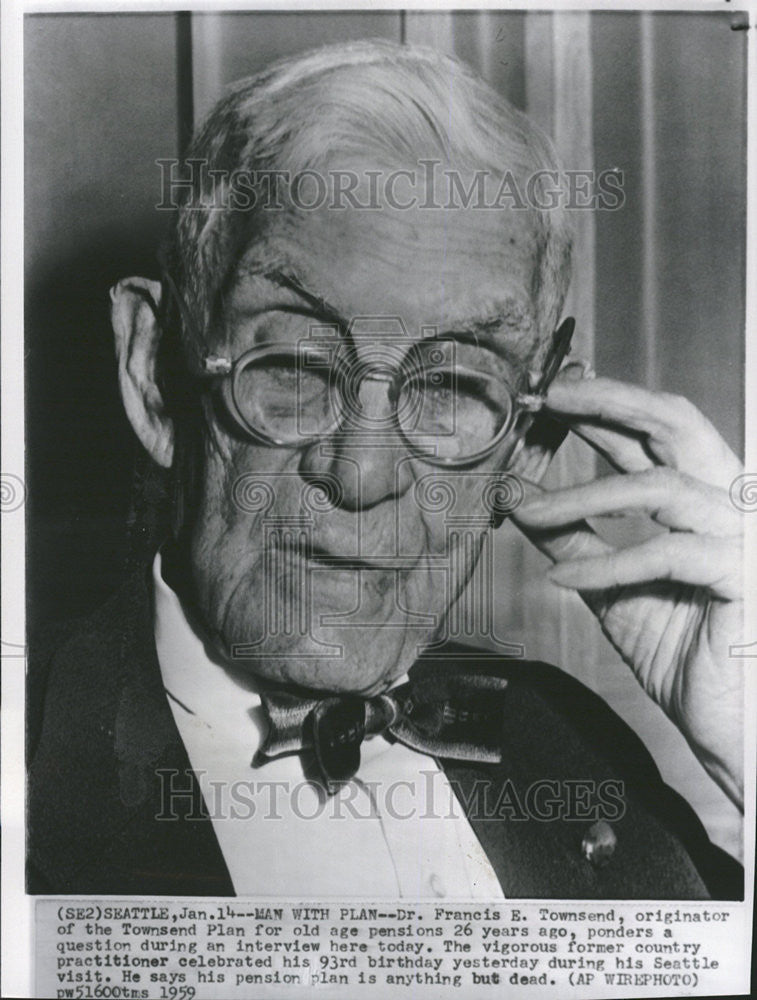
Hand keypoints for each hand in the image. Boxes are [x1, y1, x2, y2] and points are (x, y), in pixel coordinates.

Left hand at [512, 374, 744, 809]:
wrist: (732, 728)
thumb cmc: (684, 656)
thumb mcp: (610, 586)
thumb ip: (572, 536)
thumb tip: (519, 494)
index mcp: (705, 500)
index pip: (655, 433)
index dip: (603, 405)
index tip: (549, 395)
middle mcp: (733, 505)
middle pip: (677, 422)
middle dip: (609, 400)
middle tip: (549, 394)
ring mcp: (745, 536)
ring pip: (660, 485)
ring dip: (582, 497)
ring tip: (529, 510)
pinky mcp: (746, 574)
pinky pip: (666, 553)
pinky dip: (605, 564)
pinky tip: (562, 578)